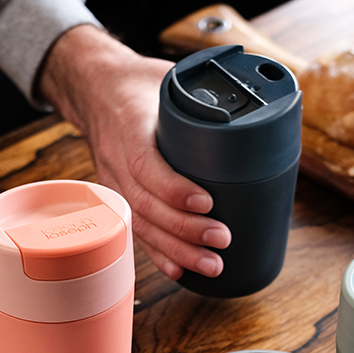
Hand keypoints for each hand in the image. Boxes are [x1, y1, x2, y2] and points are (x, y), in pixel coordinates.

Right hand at [38, 24, 230, 280]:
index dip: (174, 189)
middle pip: (145, 205)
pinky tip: (179, 271)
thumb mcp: (169, 80)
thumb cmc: (140, 85)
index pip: (146, 164)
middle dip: (185, 229)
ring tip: (212, 265)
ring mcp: (113, 181)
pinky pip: (135, 231)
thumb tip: (258, 112)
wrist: (95, 88)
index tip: (206, 202)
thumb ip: (205, 98)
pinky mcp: (117, 198)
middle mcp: (116, 158)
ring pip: (141, 224)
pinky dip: (157, 254)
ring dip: (177, 250)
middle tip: (222, 240)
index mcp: (130, 124)